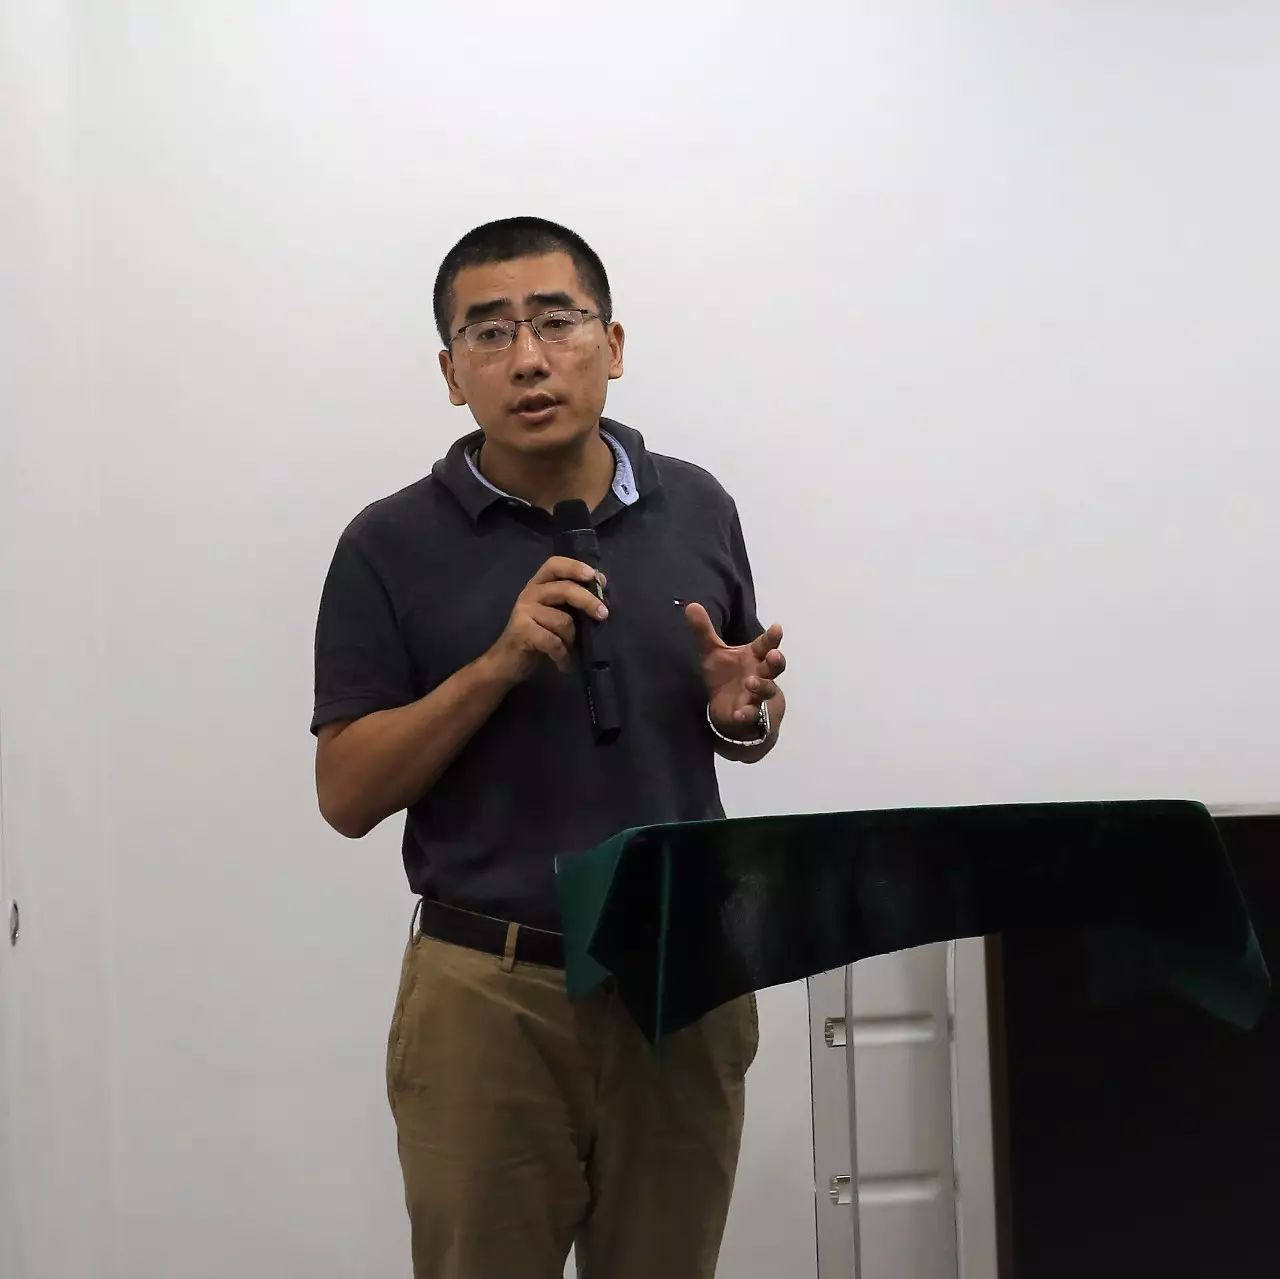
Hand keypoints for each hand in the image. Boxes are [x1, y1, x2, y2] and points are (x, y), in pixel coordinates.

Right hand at [487, 557, 607, 684]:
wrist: (508, 662)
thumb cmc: (538, 637)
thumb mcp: (556, 614)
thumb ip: (574, 599)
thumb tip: (601, 583)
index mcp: (539, 585)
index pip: (554, 564)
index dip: (575, 567)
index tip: (593, 576)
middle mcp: (530, 593)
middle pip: (564, 589)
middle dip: (587, 601)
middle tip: (603, 615)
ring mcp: (524, 611)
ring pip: (563, 620)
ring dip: (572, 639)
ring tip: (569, 650)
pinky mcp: (522, 631)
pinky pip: (554, 641)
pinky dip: (562, 655)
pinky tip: (563, 664)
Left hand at [684, 603, 785, 737]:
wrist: (730, 708)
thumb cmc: (727, 675)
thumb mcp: (712, 652)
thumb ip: (704, 631)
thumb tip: (691, 605)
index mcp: (754, 656)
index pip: (765, 644)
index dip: (772, 637)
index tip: (777, 627)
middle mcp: (760, 674)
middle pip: (774, 667)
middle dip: (775, 661)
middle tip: (773, 655)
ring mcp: (757, 695)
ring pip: (766, 690)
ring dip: (762, 686)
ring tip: (752, 681)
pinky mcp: (750, 714)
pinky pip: (751, 714)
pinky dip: (747, 714)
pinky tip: (740, 713)